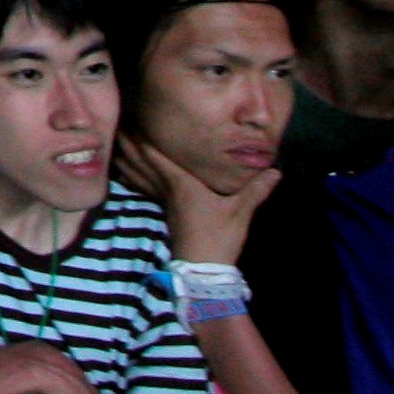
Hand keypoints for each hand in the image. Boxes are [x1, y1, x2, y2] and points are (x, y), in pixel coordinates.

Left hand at [114, 134, 276, 268]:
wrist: (203, 269)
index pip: (159, 159)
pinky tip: (128, 176)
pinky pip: (145, 191)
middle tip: (116, 129)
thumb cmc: (220, 237)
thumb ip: (256, 190)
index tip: (131, 125)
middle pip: (145, 166)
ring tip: (116, 148)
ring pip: (142, 178)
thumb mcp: (241, 212)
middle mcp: (169, 191)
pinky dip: (135, 180)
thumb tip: (276, 170)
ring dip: (129, 162)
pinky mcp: (166, 214)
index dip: (144, 142)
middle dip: (131, 148)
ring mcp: (165, 203)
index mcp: (183, 186)